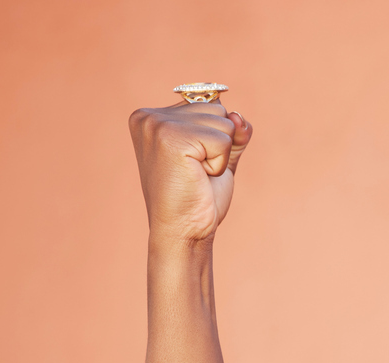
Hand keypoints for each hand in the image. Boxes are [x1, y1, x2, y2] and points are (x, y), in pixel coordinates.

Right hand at [128, 99, 252, 242]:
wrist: (185, 232)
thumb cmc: (199, 198)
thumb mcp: (220, 156)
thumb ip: (233, 131)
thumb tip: (238, 117)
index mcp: (152, 117)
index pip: (208, 104)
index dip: (215, 138)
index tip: (193, 164)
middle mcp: (149, 117)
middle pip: (218, 109)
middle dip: (218, 145)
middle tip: (196, 173)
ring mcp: (157, 125)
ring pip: (224, 123)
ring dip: (220, 155)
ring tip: (196, 175)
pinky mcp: (171, 138)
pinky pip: (223, 139)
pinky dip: (220, 163)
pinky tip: (198, 177)